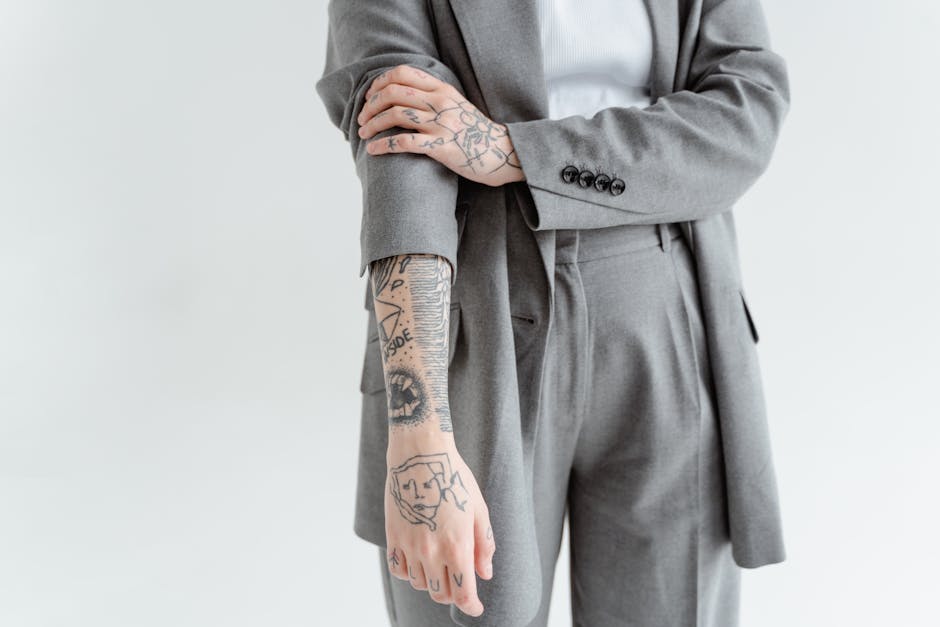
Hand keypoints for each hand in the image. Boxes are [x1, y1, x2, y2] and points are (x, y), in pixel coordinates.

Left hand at [357, 64, 524, 187]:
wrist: (501, 154)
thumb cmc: (475, 132)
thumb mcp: (456, 104)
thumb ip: (433, 96)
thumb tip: (400, 93)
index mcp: (442, 89)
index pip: (402, 73)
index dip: (379, 83)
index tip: (369, 98)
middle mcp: (441, 103)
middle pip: (393, 92)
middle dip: (370, 105)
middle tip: (361, 119)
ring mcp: (441, 124)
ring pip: (395, 115)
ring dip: (373, 124)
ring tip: (363, 134)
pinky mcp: (441, 147)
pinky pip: (404, 142)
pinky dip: (383, 145)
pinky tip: (373, 151)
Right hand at [384, 431, 495, 616]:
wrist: (420, 456)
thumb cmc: (454, 478)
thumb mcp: (479, 509)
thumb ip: (483, 545)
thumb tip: (485, 574)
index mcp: (457, 546)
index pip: (463, 594)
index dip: (472, 607)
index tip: (476, 608)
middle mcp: (432, 551)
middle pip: (440, 594)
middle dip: (453, 594)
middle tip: (460, 581)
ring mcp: (409, 546)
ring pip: (419, 584)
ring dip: (432, 581)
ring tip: (440, 564)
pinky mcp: (393, 537)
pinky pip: (399, 570)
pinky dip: (409, 572)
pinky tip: (419, 560)